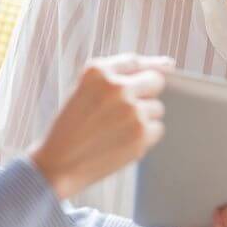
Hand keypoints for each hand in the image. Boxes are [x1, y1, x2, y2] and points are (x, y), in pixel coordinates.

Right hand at [30, 53, 172, 198]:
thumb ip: (117, 75)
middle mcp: (116, 87)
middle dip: (147, 93)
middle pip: (155, 80)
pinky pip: (157, 129)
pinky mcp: (141, 134)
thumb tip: (169, 64)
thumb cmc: (72, 127)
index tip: (157, 73)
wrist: (57, 165)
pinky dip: (145, 137)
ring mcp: (131, 110)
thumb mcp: (84, 90)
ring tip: (116, 131)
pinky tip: (122, 143)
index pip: (135, 61)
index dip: (145, 69)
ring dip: (143, 118)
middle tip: (129, 110)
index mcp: (97, 71)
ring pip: (157, 108)